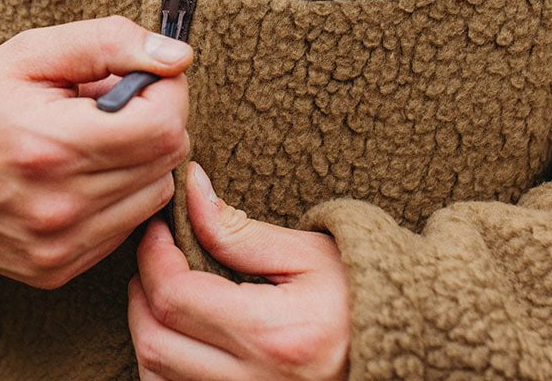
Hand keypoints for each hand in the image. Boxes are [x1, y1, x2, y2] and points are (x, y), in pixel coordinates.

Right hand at [0, 15, 192, 288]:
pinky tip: (82, 172)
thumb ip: (109, 43)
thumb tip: (178, 56)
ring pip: (154, 194)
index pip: (164, 125)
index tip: (145, 75)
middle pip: (166, 160)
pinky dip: (120, 194)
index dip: (167, 91)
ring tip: (93, 137)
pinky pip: (126, 226)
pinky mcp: (55, 270)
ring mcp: (57, 248)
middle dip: (154, 119)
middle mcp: (58, 207)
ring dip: (140, 159)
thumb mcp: (33, 51)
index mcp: (51, 146)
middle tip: (111, 102)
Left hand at [128, 162, 349, 379]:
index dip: (151, 256)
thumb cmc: (362, 293)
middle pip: (155, 342)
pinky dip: (165, 368)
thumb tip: (191, 190)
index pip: (174, 296)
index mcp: (273, 335)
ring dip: (149, 331)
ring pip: (157, 378)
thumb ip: (239, 228)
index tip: (157, 229)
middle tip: (154, 256)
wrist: (410, 345)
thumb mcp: (306, 252)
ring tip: (164, 293)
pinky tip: (180, 335)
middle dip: (141, 292)